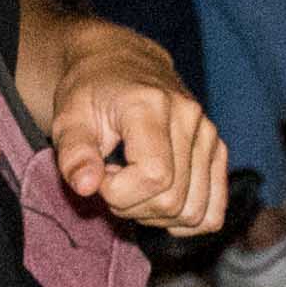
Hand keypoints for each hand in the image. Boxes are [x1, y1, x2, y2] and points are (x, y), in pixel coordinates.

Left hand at [46, 54, 224, 236]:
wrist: (119, 66)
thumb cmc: (90, 94)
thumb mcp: (68, 118)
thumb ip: (74, 153)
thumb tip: (86, 187)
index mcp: (153, 105)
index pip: (154, 177)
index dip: (118, 192)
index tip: (98, 174)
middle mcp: (190, 118)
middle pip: (173, 200)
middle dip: (131, 206)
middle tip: (110, 179)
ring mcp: (209, 135)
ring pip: (193, 212)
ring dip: (155, 215)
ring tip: (132, 184)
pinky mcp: (217, 151)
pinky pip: (213, 212)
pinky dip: (183, 220)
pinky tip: (157, 201)